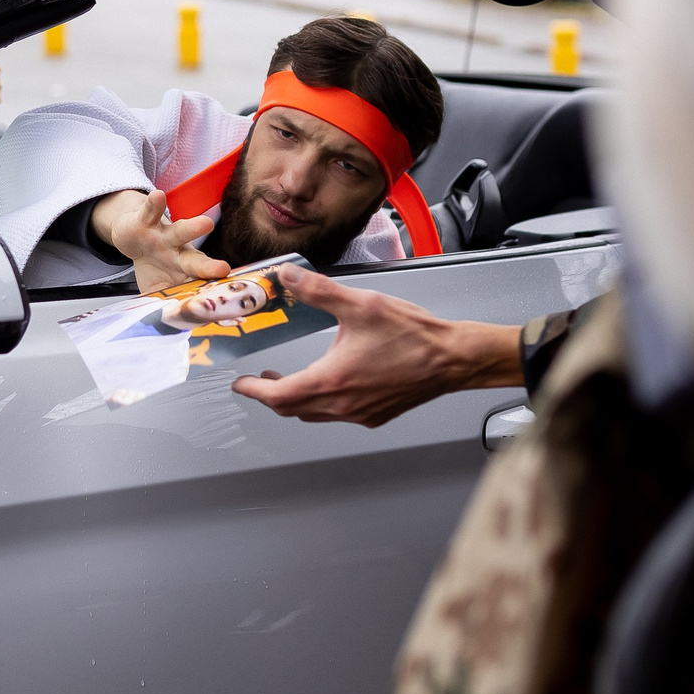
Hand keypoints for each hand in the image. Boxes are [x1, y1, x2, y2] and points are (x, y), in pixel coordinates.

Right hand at [92, 188, 227, 292]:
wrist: (132, 237)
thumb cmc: (152, 263)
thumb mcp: (157, 286)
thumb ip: (166, 301)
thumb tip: (173, 324)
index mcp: (184, 270)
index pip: (198, 284)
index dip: (208, 293)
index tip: (222, 300)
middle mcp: (179, 252)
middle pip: (196, 260)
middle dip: (209, 265)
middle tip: (223, 268)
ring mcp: (164, 235)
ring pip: (180, 232)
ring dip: (193, 228)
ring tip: (206, 224)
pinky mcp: (146, 220)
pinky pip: (151, 211)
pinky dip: (154, 205)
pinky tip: (158, 197)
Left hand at [233, 266, 521, 427]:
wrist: (452, 359)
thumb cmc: (413, 336)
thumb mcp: (360, 304)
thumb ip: (319, 291)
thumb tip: (288, 278)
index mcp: (331, 380)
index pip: (277, 396)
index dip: (254, 391)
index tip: (241, 384)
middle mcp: (343, 404)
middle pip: (292, 409)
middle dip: (271, 396)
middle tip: (260, 381)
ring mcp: (361, 413)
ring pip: (315, 414)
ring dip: (296, 399)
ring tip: (289, 380)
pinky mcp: (376, 415)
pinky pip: (339, 414)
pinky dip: (322, 402)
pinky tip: (330, 382)